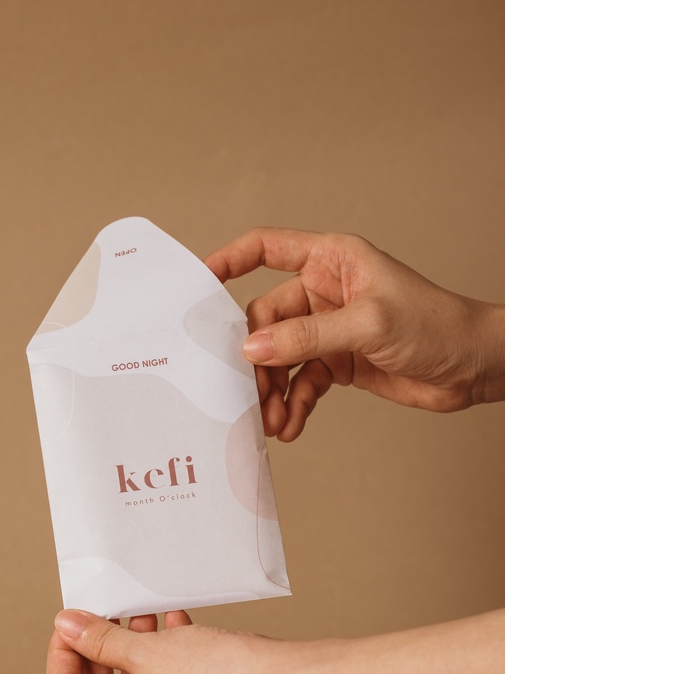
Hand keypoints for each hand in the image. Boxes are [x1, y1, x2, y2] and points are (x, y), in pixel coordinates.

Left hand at [45, 609, 504, 673]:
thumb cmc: (221, 673)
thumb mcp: (150, 648)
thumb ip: (101, 638)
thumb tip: (67, 626)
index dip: (63, 650)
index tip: (72, 620)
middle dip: (104, 649)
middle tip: (109, 613)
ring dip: (137, 652)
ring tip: (149, 614)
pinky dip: (164, 667)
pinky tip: (177, 630)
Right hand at [204, 228, 504, 439]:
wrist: (475, 368)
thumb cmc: (437, 324)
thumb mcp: (368, 325)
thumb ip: (308, 336)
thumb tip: (253, 349)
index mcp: (331, 261)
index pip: (267, 248)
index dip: (230, 260)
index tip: (199, 282)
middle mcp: (325, 291)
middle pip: (266, 319)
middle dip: (255, 356)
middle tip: (243, 389)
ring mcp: (330, 329)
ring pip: (281, 356)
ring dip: (272, 388)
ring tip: (267, 419)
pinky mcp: (339, 362)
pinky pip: (302, 381)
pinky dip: (293, 404)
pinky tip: (290, 425)